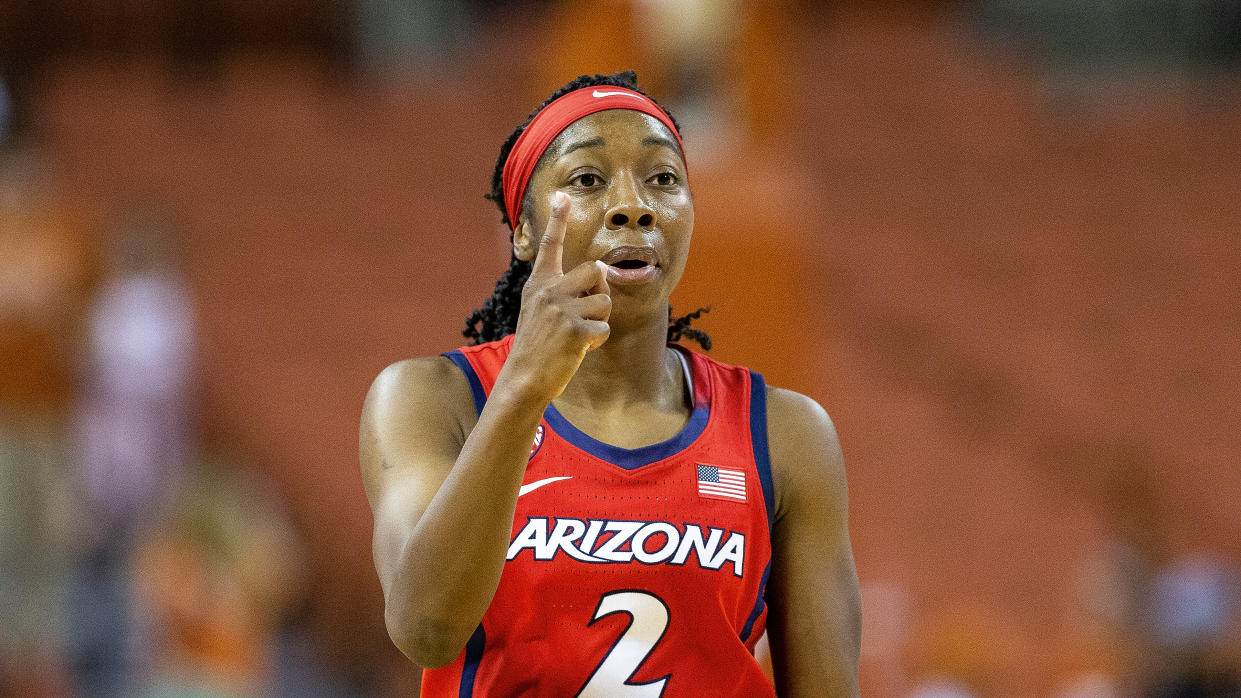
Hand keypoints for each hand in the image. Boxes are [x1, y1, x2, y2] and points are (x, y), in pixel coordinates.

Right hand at [500, 192, 610, 402]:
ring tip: (578, 335)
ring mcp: (561, 310)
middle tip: (586, 312)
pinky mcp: (574, 331)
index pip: (551, 246)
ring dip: (599, 321)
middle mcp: (549, 291)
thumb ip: (564, 289)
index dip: (557, 219)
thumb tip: (603, 268)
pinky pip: (604, 329)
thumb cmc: (537, 344)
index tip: (562, 195)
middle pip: (597, 271)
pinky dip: (597, 342)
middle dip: (600, 291)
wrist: (524, 378)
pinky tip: (578, 349)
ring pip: (605, 302)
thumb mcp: (539, 309)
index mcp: (539, 284)